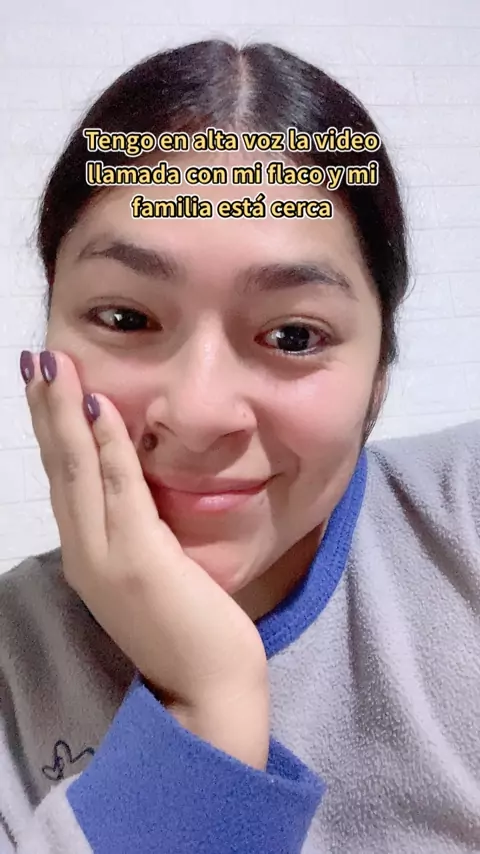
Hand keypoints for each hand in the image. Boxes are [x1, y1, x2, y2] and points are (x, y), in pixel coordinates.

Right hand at [24, 350, 268, 762]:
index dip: (51, 430)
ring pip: (78, 470)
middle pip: (58, 467)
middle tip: (35, 360)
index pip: (63, 480)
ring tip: (54, 368)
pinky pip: (121, 488)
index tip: (45, 386)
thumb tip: (132, 491)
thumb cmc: (185, 631)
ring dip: (65, 414)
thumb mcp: (150, 573)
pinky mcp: (140, 558)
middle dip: (46, 410)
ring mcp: (107, 556)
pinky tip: (101, 409)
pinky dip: (108, 447)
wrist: (205, 688)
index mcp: (86, 554)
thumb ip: (135, 532)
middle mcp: (84, 552)